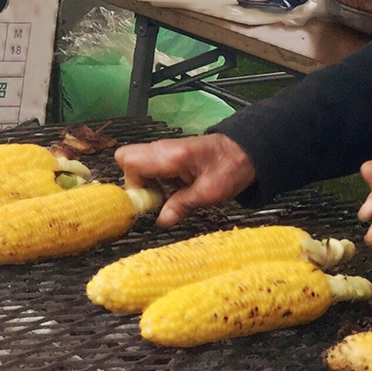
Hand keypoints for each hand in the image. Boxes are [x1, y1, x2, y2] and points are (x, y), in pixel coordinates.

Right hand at [115, 133, 255, 227]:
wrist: (245, 151)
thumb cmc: (231, 168)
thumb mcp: (209, 193)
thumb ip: (182, 205)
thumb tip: (162, 221)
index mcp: (171, 156)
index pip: (129, 161)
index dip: (133, 184)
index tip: (150, 201)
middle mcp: (162, 148)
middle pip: (126, 159)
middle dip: (134, 183)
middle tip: (154, 198)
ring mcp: (163, 150)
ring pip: (136, 163)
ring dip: (146, 183)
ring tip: (167, 196)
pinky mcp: (167, 155)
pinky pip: (149, 166)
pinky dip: (155, 180)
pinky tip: (173, 189)